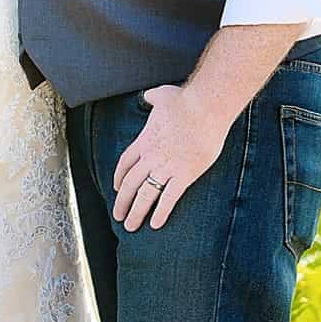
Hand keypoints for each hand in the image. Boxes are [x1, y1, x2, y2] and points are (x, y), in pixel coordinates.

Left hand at [113, 85, 227, 231]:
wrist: (204, 108)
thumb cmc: (185, 100)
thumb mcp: (162, 95)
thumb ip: (152, 98)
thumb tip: (148, 95)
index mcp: (144, 140)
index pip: (125, 163)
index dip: (119, 177)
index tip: (116, 188)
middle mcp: (151, 156)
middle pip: (130, 183)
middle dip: (122, 202)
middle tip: (118, 216)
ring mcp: (166, 167)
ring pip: (145, 194)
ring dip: (136, 212)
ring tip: (131, 226)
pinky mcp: (184, 174)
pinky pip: (169, 198)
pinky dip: (161, 212)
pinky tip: (156, 224)